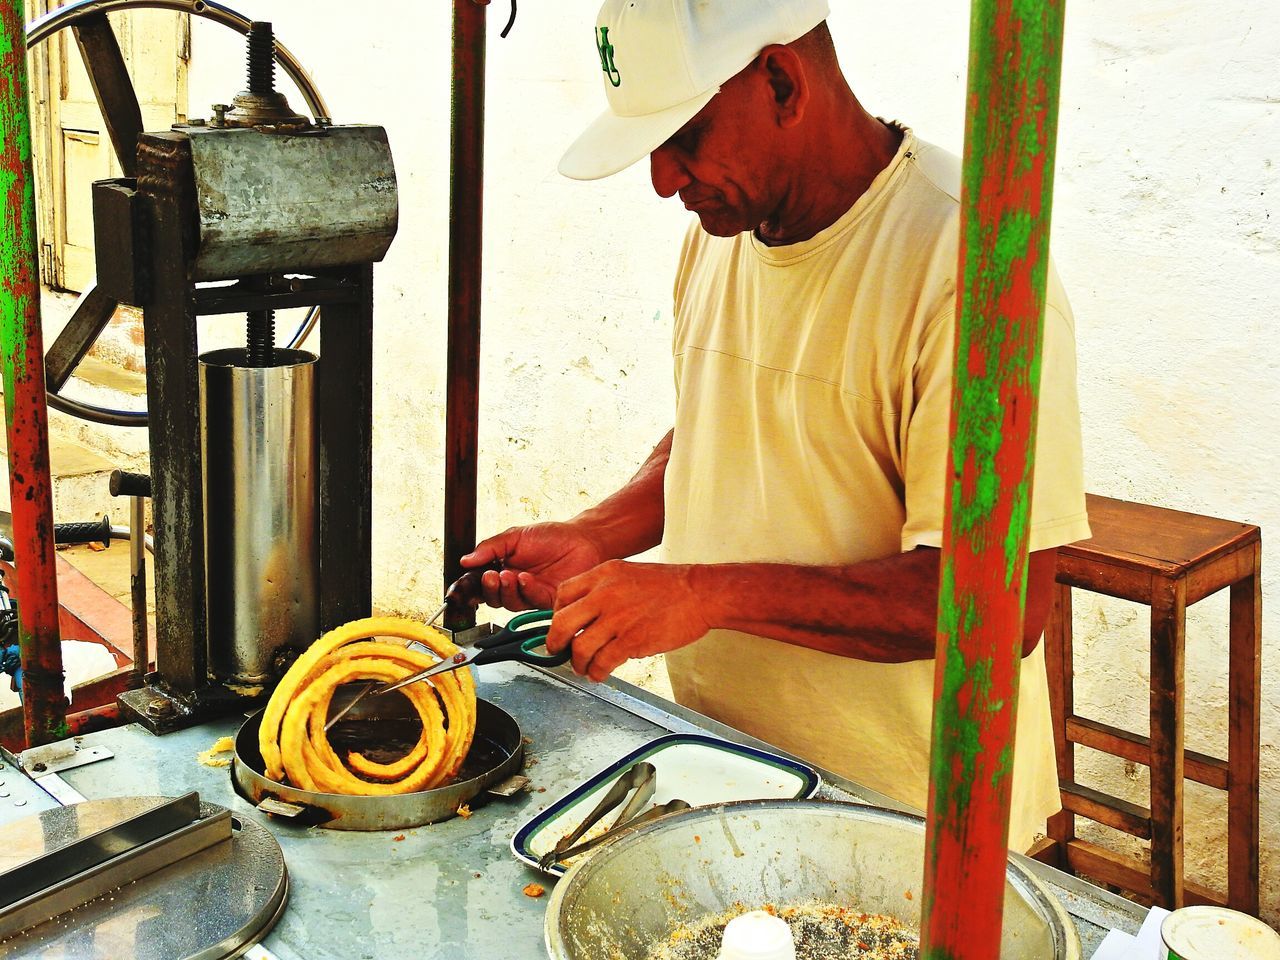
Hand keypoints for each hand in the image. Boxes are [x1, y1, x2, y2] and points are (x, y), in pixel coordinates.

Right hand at [461, 522, 606, 610]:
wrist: (582, 539)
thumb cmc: (551, 537)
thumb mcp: (514, 537)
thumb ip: (490, 548)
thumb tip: (465, 560)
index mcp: (502, 569)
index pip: (480, 584)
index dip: (469, 587)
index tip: (463, 584)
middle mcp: (514, 585)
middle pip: (492, 598)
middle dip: (488, 589)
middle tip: (490, 576)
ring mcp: (530, 594)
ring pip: (509, 603)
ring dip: (505, 590)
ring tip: (508, 575)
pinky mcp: (547, 601)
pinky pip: (530, 601)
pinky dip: (525, 590)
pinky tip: (525, 578)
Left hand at [546, 561, 712, 681]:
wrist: (699, 592)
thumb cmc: (668, 585)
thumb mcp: (628, 573)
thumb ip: (604, 588)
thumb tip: (584, 614)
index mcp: (604, 574)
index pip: (563, 594)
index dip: (557, 614)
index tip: (562, 627)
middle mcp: (606, 594)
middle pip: (562, 623)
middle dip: (556, 643)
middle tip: (558, 651)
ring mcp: (618, 618)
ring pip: (580, 648)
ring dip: (578, 663)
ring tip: (584, 667)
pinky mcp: (632, 640)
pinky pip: (603, 662)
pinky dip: (597, 672)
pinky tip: (600, 673)